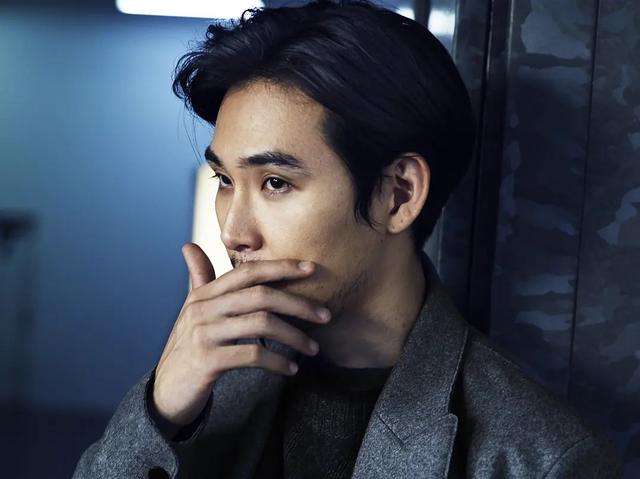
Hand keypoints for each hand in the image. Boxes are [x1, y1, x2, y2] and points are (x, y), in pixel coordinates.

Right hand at [151, 242, 330, 428]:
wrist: (166, 391)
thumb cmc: (187, 347)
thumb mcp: (192, 311)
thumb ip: (199, 280)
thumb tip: (189, 246)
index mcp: (204, 294)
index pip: (248, 272)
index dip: (281, 267)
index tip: (312, 268)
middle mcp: (202, 309)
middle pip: (261, 296)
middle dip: (298, 304)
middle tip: (325, 315)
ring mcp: (203, 334)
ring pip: (261, 324)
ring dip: (294, 336)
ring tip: (313, 348)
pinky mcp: (207, 361)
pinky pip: (253, 354)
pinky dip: (278, 361)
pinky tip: (291, 369)